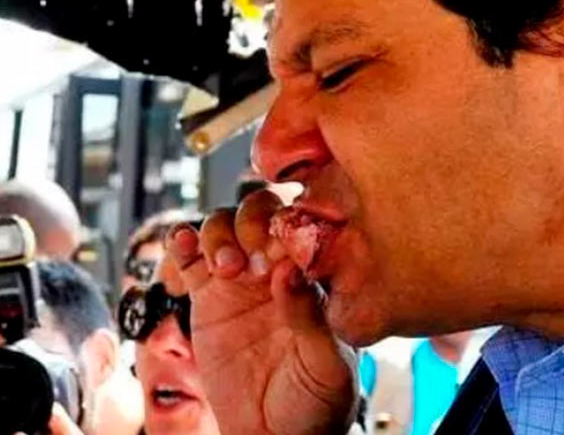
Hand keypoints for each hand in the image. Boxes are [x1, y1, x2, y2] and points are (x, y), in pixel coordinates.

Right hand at [166, 190, 357, 434]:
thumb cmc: (317, 404)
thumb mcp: (327, 366)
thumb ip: (311, 318)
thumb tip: (290, 271)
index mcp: (318, 279)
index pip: (305, 228)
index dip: (290, 228)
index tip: (280, 255)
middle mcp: (279, 270)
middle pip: (260, 214)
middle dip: (251, 223)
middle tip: (250, 261)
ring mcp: (242, 281)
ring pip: (224, 227)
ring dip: (218, 233)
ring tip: (224, 267)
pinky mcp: (208, 299)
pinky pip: (190, 259)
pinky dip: (181, 243)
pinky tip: (181, 245)